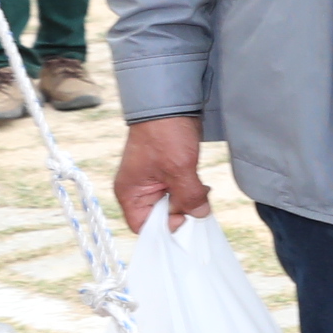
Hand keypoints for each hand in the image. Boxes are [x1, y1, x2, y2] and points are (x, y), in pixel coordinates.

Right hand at [114, 114, 209, 228]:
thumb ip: (189, 196)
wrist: (170, 104)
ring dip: (189, 201)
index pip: (142, 226)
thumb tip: (200, 215)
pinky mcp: (168, 173)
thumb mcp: (179, 168)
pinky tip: (202, 184)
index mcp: (130, 193)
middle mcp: (139, 190)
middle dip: (181, 213)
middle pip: (160, 217)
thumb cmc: (165, 134)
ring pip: (173, 204)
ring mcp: (154, 181)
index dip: (164, 228)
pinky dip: (192, 191)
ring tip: (202, 190)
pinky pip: (180, 191)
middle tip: (199, 204)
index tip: (184, 219)